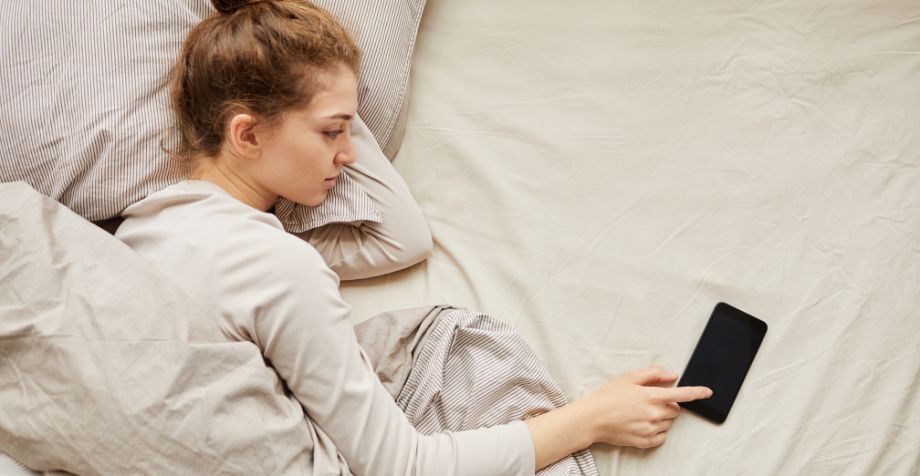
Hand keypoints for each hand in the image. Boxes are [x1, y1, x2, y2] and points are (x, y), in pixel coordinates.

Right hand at [582, 366, 711, 448]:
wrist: (591, 419)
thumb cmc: (607, 397)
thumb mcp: (628, 377)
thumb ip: (653, 374)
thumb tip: (672, 376)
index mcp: (652, 396)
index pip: (682, 394)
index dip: (697, 393)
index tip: (708, 392)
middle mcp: (654, 414)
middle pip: (676, 410)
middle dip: (668, 404)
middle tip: (649, 401)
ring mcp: (650, 430)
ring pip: (669, 423)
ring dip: (661, 417)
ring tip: (641, 412)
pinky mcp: (645, 442)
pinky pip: (661, 436)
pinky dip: (657, 430)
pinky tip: (642, 423)